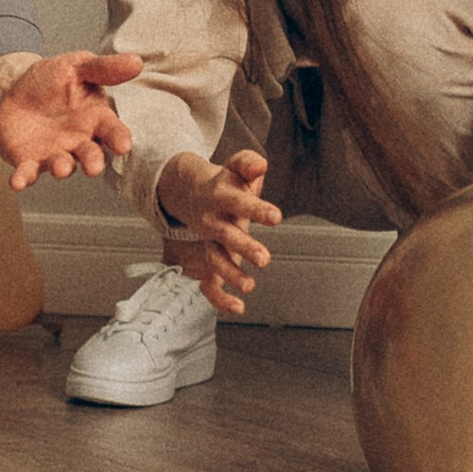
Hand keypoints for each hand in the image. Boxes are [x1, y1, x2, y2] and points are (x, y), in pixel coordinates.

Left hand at [0, 51, 139, 189]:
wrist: (17, 89)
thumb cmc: (54, 80)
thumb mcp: (78, 66)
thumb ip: (104, 68)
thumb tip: (137, 61)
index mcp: (95, 119)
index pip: (112, 130)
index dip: (119, 138)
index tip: (124, 146)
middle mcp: (79, 141)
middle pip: (90, 154)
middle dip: (93, 162)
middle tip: (94, 168)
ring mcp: (54, 154)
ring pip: (62, 165)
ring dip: (62, 169)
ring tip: (62, 169)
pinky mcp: (29, 162)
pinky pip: (27, 172)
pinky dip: (23, 179)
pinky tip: (16, 183)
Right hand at [156, 148, 277, 317]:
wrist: (195, 193)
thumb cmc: (228, 183)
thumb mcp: (237, 167)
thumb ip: (248, 164)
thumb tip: (261, 164)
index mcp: (221, 196)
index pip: (238, 202)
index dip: (256, 209)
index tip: (277, 217)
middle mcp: (212, 221)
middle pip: (226, 235)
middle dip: (244, 247)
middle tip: (264, 259)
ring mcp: (209, 242)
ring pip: (214, 260)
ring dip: (230, 274)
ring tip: (249, 286)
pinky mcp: (210, 259)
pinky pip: (208, 282)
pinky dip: (219, 298)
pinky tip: (238, 308)